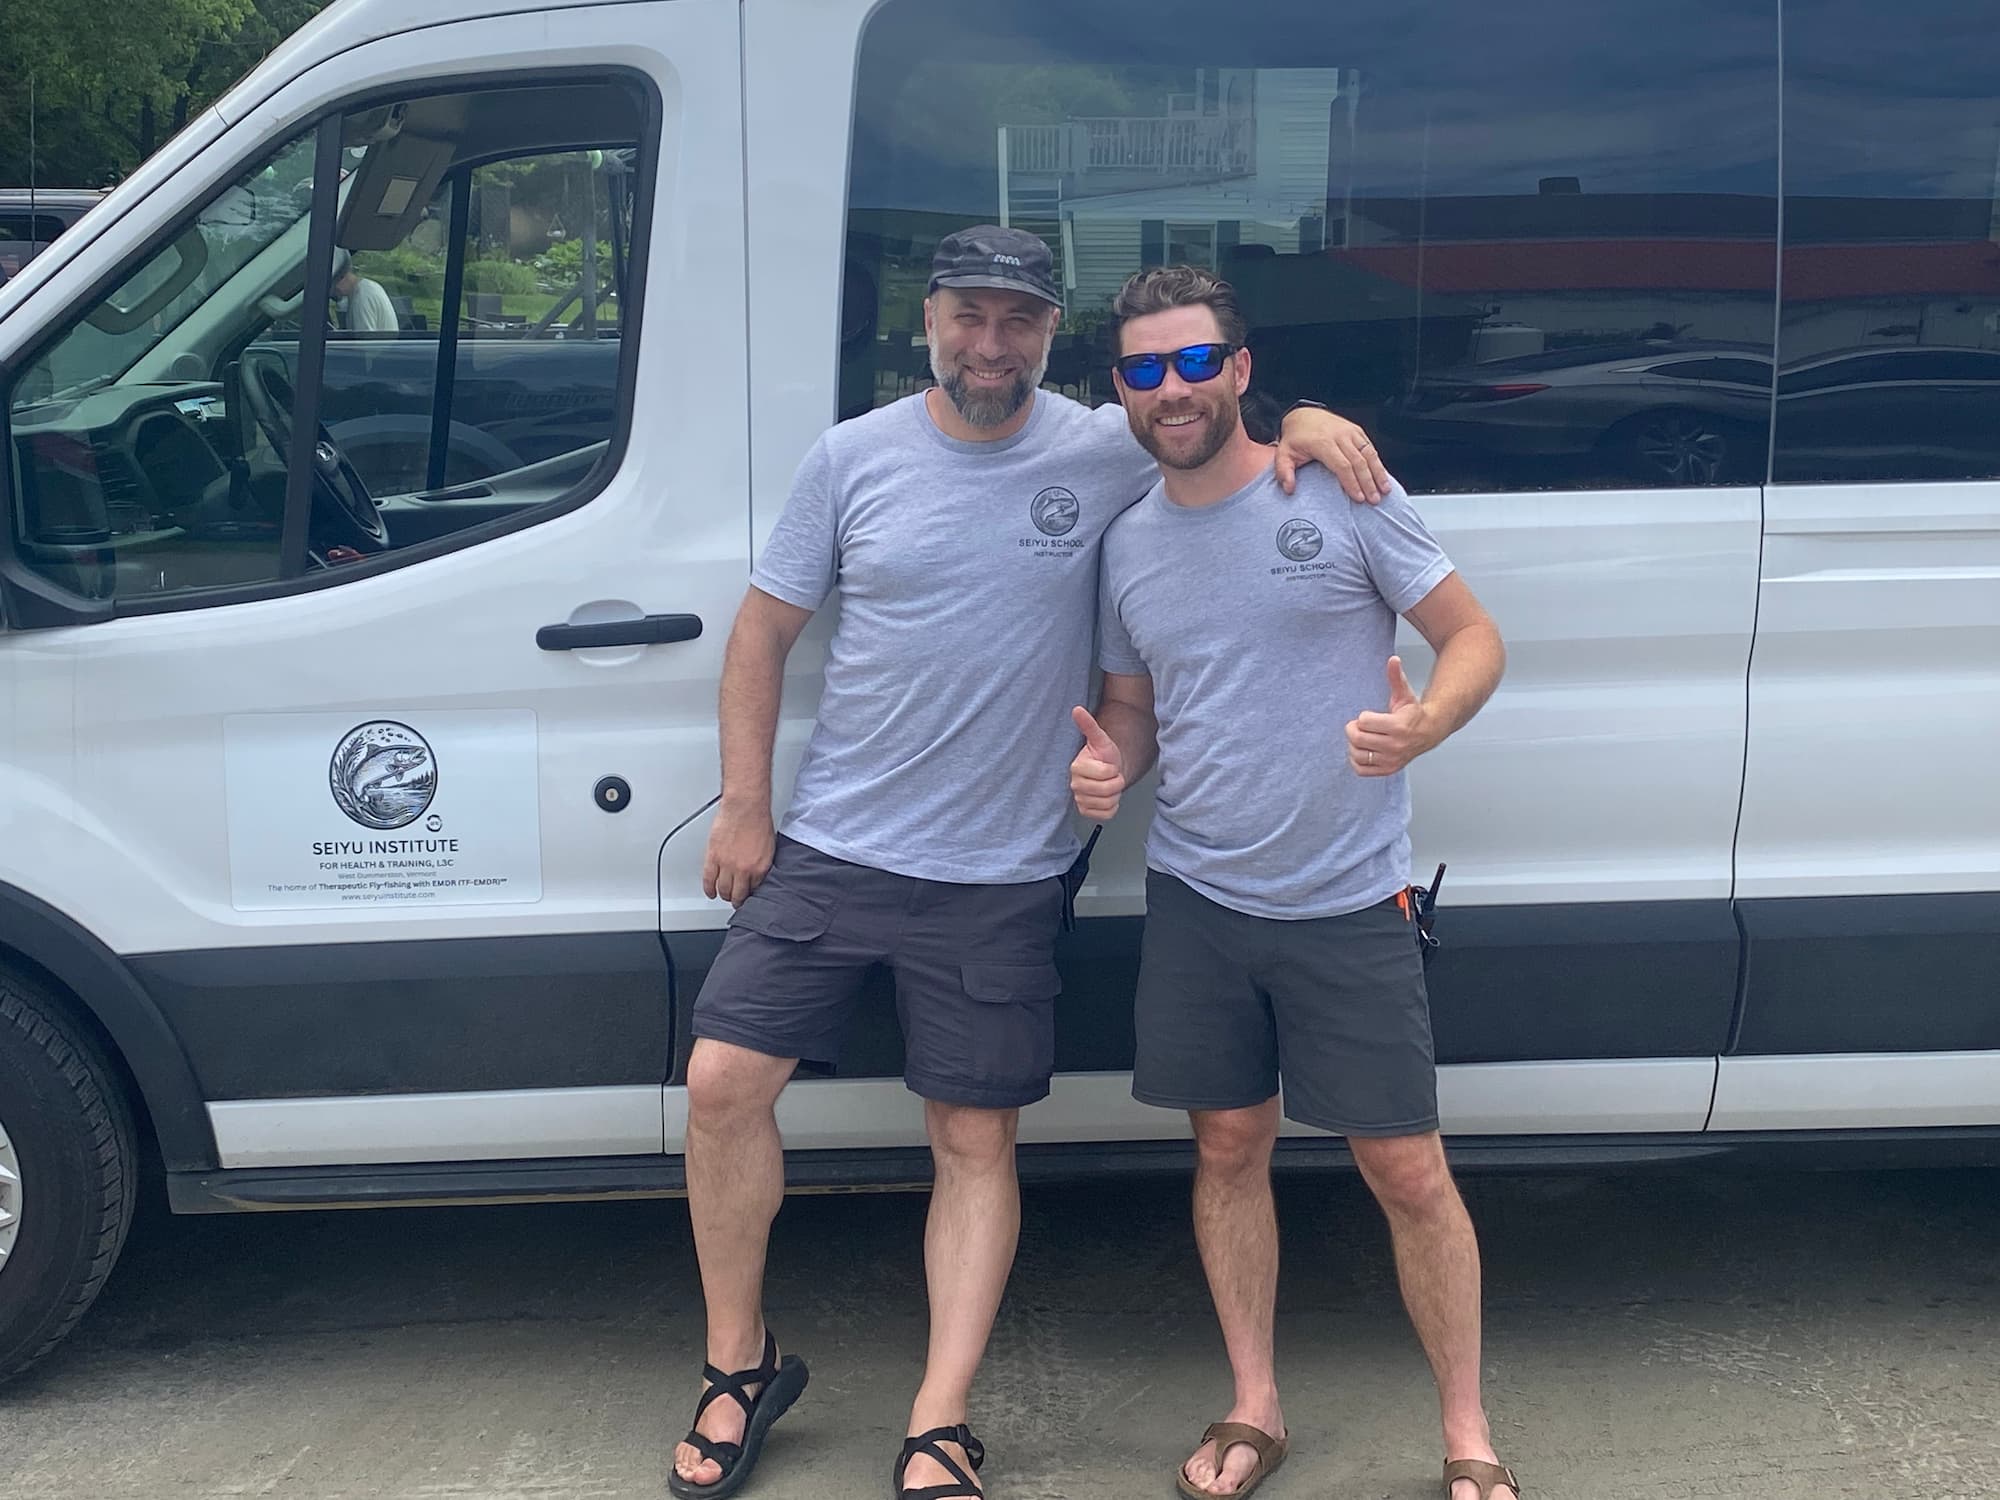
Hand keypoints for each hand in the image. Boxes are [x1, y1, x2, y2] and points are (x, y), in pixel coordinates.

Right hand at [703, 801, 775, 904]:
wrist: (746, 805)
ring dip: (724, 895)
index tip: (749, 897)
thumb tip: (758, 873)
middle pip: (738, 894)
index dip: (751, 895)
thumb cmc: (758, 820)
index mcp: (760, 867)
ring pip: (723, 889)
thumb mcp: (769, 847)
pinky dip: (709, 888)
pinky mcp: (713, 857)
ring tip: (725, 895)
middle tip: (736, 901)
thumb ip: (762, 863)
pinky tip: (711, 892)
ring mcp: (727, 864)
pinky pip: (708, 879)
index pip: (754, 891)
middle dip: (737, 900)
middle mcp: (743, 869)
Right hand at [1069, 706, 1126, 819]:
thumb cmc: (1103, 756)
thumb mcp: (1100, 739)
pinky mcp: (1085, 812)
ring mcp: (1079, 800)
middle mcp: (1074, 785)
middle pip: (1107, 790)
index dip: (1113, 769)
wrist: (1107, 772)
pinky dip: (1112, 807)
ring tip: (1109, 785)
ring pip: (1107, 802)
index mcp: (1076, 767)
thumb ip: (1089, 725)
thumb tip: (1077, 709)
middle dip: (1116, 782)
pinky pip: (1106, 814)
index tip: (1108, 764)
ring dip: (1114, 794)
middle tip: (1111, 775)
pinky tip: (1107, 797)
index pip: (1105, 773)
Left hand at [1275, 407, 1391, 503]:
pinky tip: (1383, 477)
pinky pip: (1371, 448)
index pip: (1342, 465)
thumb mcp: (1283, 454)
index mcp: (1322, 442)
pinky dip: (1378, 463)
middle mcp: (1339, 435)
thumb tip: (1289, 489)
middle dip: (1368, 482)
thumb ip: (1284, 472)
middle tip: (1374, 500)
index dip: (1352, 483)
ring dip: (1378, 473)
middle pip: (1359, 462)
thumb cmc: (1295, 439)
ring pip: (1369, 454)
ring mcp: (1350, 432)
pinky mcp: (1357, 431)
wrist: (1304, 415)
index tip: (1358, 498)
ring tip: (1385, 491)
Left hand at [1345, 656, 1432, 776]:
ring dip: (1353, 745)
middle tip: (1359, 726)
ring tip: (1361, 738)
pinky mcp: (1388, 770)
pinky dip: (1356, 761)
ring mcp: (1391, 760)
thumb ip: (1396, 677)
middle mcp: (1395, 746)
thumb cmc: (1413, 713)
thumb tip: (1393, 659)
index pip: (1364, 721)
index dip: (1363, 717)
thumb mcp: (1404, 694)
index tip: (1369, 716)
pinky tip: (1363, 751)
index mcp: (1398, 726)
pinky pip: (1361, 770)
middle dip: (1353, 730)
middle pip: (1357, 739)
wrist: (1429, 732)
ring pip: (1357, 755)